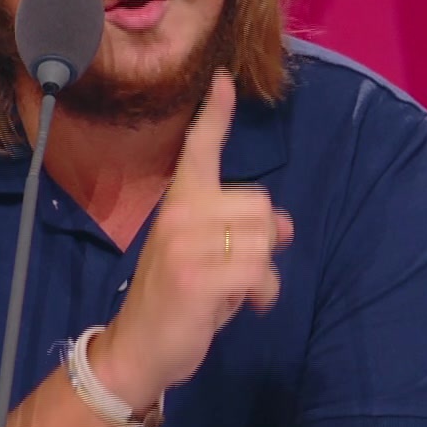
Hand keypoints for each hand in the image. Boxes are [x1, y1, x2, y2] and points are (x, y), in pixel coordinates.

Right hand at [96, 71, 293, 402]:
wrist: (139, 346)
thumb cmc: (177, 298)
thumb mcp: (208, 256)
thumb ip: (242, 233)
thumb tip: (287, 225)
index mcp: (179, 203)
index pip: (200, 148)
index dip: (216, 113)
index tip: (224, 80)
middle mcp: (179, 215)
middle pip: (261, 205)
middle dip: (264, 242)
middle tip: (236, 269)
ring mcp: (184, 245)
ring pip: (263, 241)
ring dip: (263, 275)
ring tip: (233, 291)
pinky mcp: (195, 278)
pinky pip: (258, 273)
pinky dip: (262, 294)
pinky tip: (242, 306)